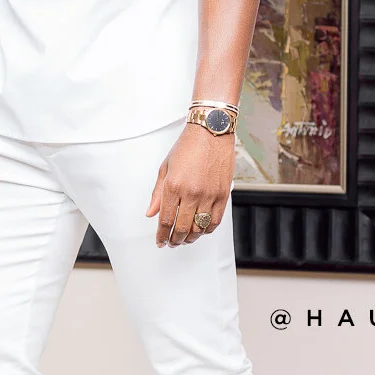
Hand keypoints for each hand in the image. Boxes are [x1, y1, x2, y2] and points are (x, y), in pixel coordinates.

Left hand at [145, 123, 234, 246]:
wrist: (211, 131)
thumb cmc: (187, 146)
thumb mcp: (165, 167)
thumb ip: (158, 193)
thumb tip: (151, 213)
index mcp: (174, 186)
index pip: (166, 220)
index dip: (162, 235)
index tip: (160, 241)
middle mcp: (192, 193)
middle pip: (182, 228)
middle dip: (175, 240)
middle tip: (171, 242)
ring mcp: (209, 195)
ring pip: (199, 228)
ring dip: (190, 237)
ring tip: (184, 239)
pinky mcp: (223, 194)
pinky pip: (215, 221)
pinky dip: (207, 230)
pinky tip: (201, 230)